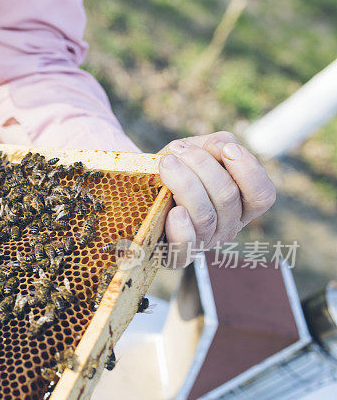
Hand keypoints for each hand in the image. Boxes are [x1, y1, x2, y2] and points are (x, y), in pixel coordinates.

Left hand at [157, 131, 275, 267]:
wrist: (137, 188)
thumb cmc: (175, 168)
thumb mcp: (198, 149)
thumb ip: (218, 143)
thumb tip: (223, 146)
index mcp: (241, 204)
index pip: (261, 195)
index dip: (249, 170)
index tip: (227, 148)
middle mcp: (227, 226)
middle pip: (228, 198)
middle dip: (203, 167)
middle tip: (178, 149)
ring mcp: (203, 242)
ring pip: (205, 216)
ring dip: (185, 184)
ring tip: (166, 163)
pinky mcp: (176, 255)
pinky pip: (185, 246)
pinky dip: (182, 228)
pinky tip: (174, 212)